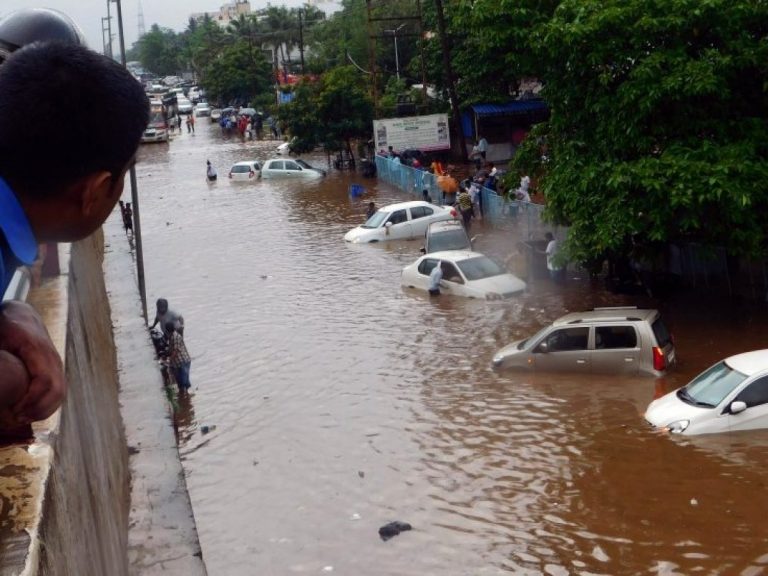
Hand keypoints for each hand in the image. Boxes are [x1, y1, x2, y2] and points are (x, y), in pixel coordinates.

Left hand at [0, 301, 65, 422]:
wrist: (22, 316)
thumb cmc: (6, 326)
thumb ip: (1, 358)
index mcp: (37, 349)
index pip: (45, 381)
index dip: (32, 400)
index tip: (13, 411)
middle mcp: (53, 358)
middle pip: (58, 390)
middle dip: (39, 409)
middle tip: (17, 419)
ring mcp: (57, 363)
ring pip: (61, 393)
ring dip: (44, 410)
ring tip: (22, 418)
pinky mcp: (56, 369)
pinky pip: (59, 391)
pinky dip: (48, 405)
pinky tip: (30, 411)